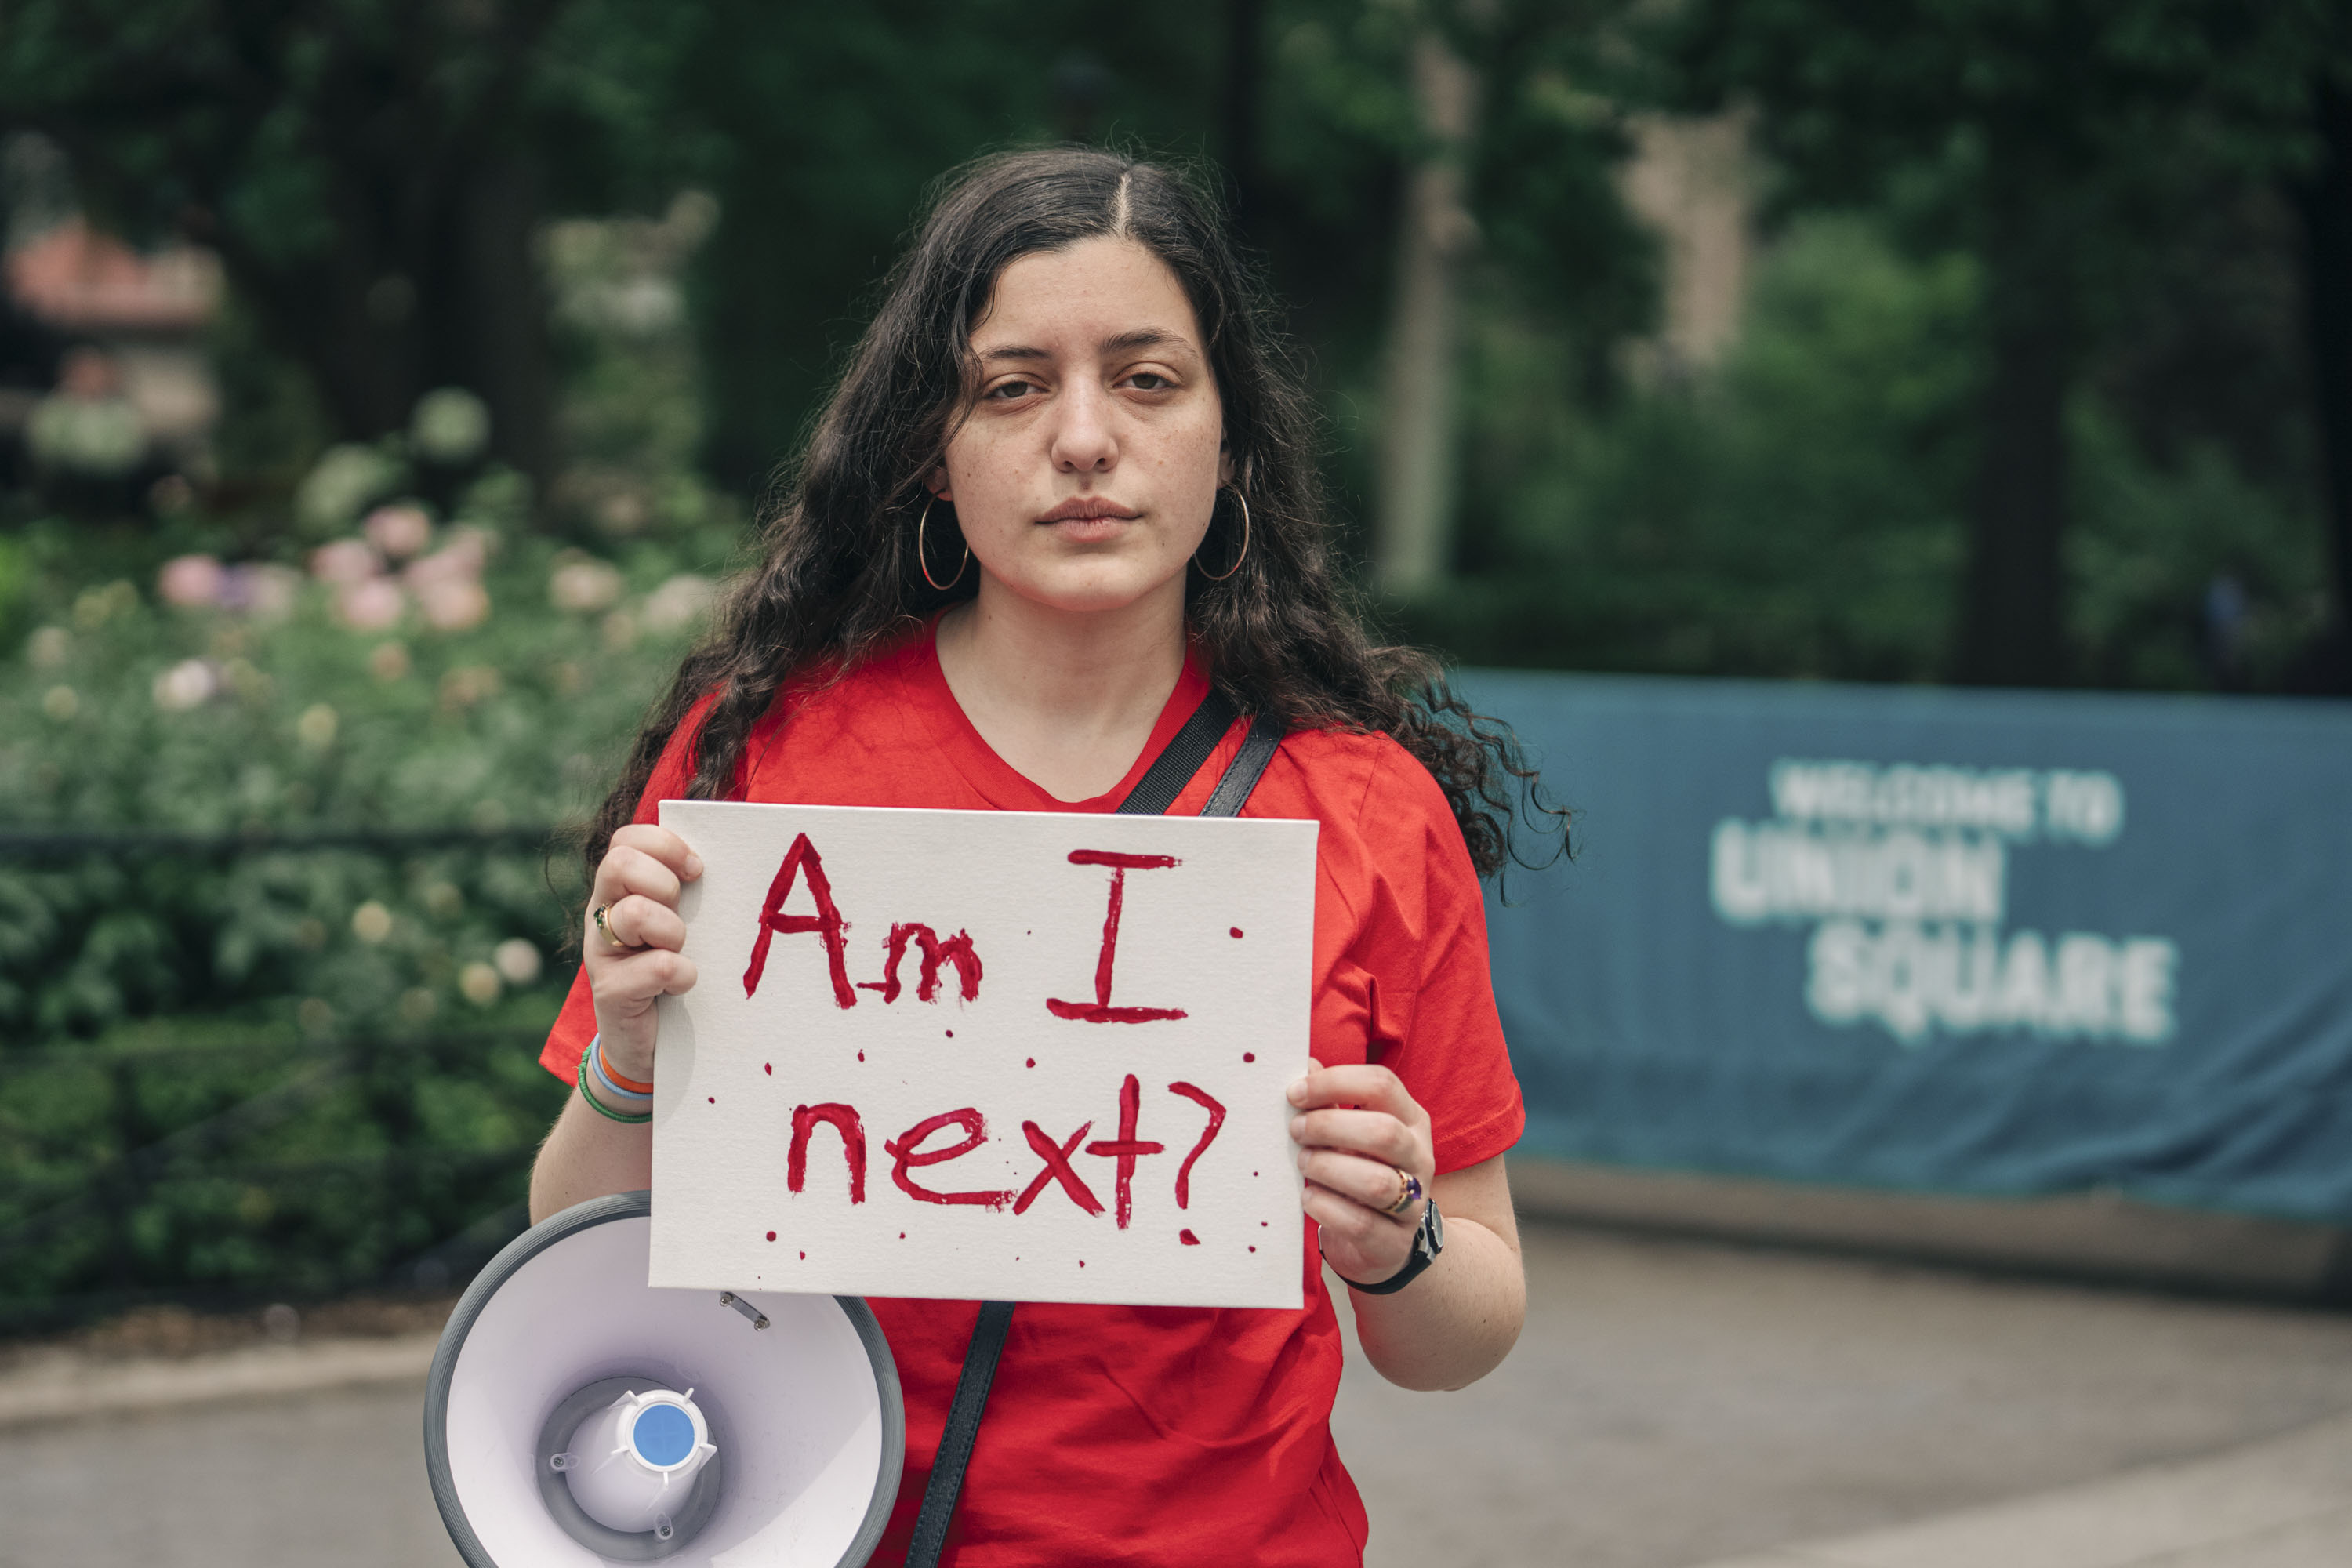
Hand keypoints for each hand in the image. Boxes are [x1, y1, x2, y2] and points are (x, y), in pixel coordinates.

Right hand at [585, 824, 703, 1084]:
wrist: (651, 1044)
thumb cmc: (673, 972)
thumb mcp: (680, 924)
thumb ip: (687, 892)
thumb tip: (732, 856)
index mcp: (620, 890)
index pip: (626, 840)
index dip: (665, 845)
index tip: (698, 870)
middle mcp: (601, 914)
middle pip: (619, 863)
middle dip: (664, 884)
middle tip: (681, 914)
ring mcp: (600, 952)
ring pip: (634, 913)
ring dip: (672, 932)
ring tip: (681, 951)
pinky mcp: (610, 991)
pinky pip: (656, 966)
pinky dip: (681, 974)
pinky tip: (683, 985)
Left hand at [1288, 1063, 1434, 1287]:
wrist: (1384, 1241)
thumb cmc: (1360, 1172)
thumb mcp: (1351, 1134)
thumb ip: (1331, 1103)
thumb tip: (1306, 1064)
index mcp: (1410, 1119)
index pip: (1381, 1085)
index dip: (1335, 1082)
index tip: (1294, 1093)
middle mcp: (1419, 1157)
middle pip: (1383, 1132)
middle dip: (1329, 1127)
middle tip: (1295, 1131)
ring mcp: (1413, 1202)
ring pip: (1375, 1182)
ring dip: (1327, 1168)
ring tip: (1303, 1164)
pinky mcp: (1394, 1241)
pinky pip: (1360, 1223)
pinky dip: (1326, 1207)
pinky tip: (1309, 1197)